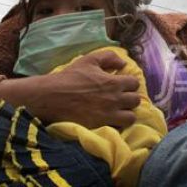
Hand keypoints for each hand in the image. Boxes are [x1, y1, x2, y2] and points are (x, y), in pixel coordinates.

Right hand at [0, 51, 140, 127]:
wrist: (50, 97)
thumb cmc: (70, 77)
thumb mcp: (89, 60)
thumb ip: (109, 57)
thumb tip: (123, 64)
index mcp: (113, 82)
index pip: (135, 83)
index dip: (130, 83)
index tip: (123, 84)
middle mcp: (114, 99)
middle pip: (136, 100)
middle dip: (131, 98)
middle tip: (122, 98)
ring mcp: (108, 114)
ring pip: (131, 117)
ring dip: (127, 113)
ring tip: (120, 111)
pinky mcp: (100, 126)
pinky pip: (118, 129)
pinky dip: (117, 125)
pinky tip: (111, 120)